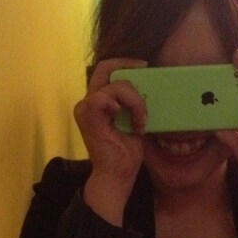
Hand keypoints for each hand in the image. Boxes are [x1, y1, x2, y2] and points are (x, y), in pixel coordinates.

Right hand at [74, 58, 150, 224]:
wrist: (118, 175)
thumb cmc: (126, 153)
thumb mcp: (135, 121)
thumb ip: (135, 103)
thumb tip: (151, 87)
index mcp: (98, 102)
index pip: (107, 70)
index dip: (125, 63)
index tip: (145, 68)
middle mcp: (88, 102)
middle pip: (105, 68)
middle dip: (128, 67)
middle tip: (146, 71)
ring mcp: (85, 108)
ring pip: (113, 84)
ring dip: (134, 100)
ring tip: (141, 121)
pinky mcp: (88, 116)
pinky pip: (104, 97)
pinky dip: (123, 105)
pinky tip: (132, 122)